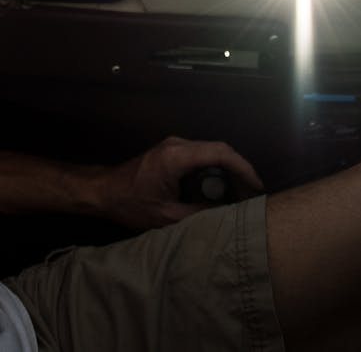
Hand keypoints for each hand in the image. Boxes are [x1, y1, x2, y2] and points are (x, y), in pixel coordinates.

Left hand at [93, 136, 264, 229]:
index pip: (220, 153)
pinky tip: (221, 188)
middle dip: (239, 170)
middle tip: (252, 195)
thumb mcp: (166, 216)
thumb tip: (227, 214)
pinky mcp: (171, 150)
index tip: (257, 186)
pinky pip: (201, 154)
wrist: (103, 192)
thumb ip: (199, 213)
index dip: (243, 168)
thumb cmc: (129, 204)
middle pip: (219, 150)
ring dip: (228, 169)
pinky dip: (215, 168)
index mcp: (176, 157)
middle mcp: (177, 144)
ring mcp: (173, 145)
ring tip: (240, 194)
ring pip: (211, 151)